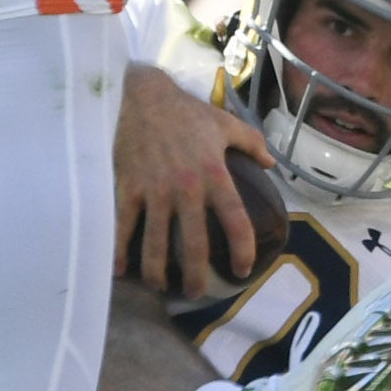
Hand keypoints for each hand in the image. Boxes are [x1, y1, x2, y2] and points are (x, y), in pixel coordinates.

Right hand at [113, 67, 274, 291]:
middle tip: (198, 293)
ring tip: (161, 288)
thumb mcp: (226, 124)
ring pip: (155, 243)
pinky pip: (123, 227)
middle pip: (192, 243)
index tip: (244, 269)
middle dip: (196, 275)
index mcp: (214, 174)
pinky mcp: (127, 188)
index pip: (235, 219)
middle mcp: (186, 188)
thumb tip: (270, 164)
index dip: (242, 248)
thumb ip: (253, 144)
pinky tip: (120, 271)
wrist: (143, 97)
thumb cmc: (187, 112)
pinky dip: (119, 252)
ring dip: (157, 272)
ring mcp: (154, 190)